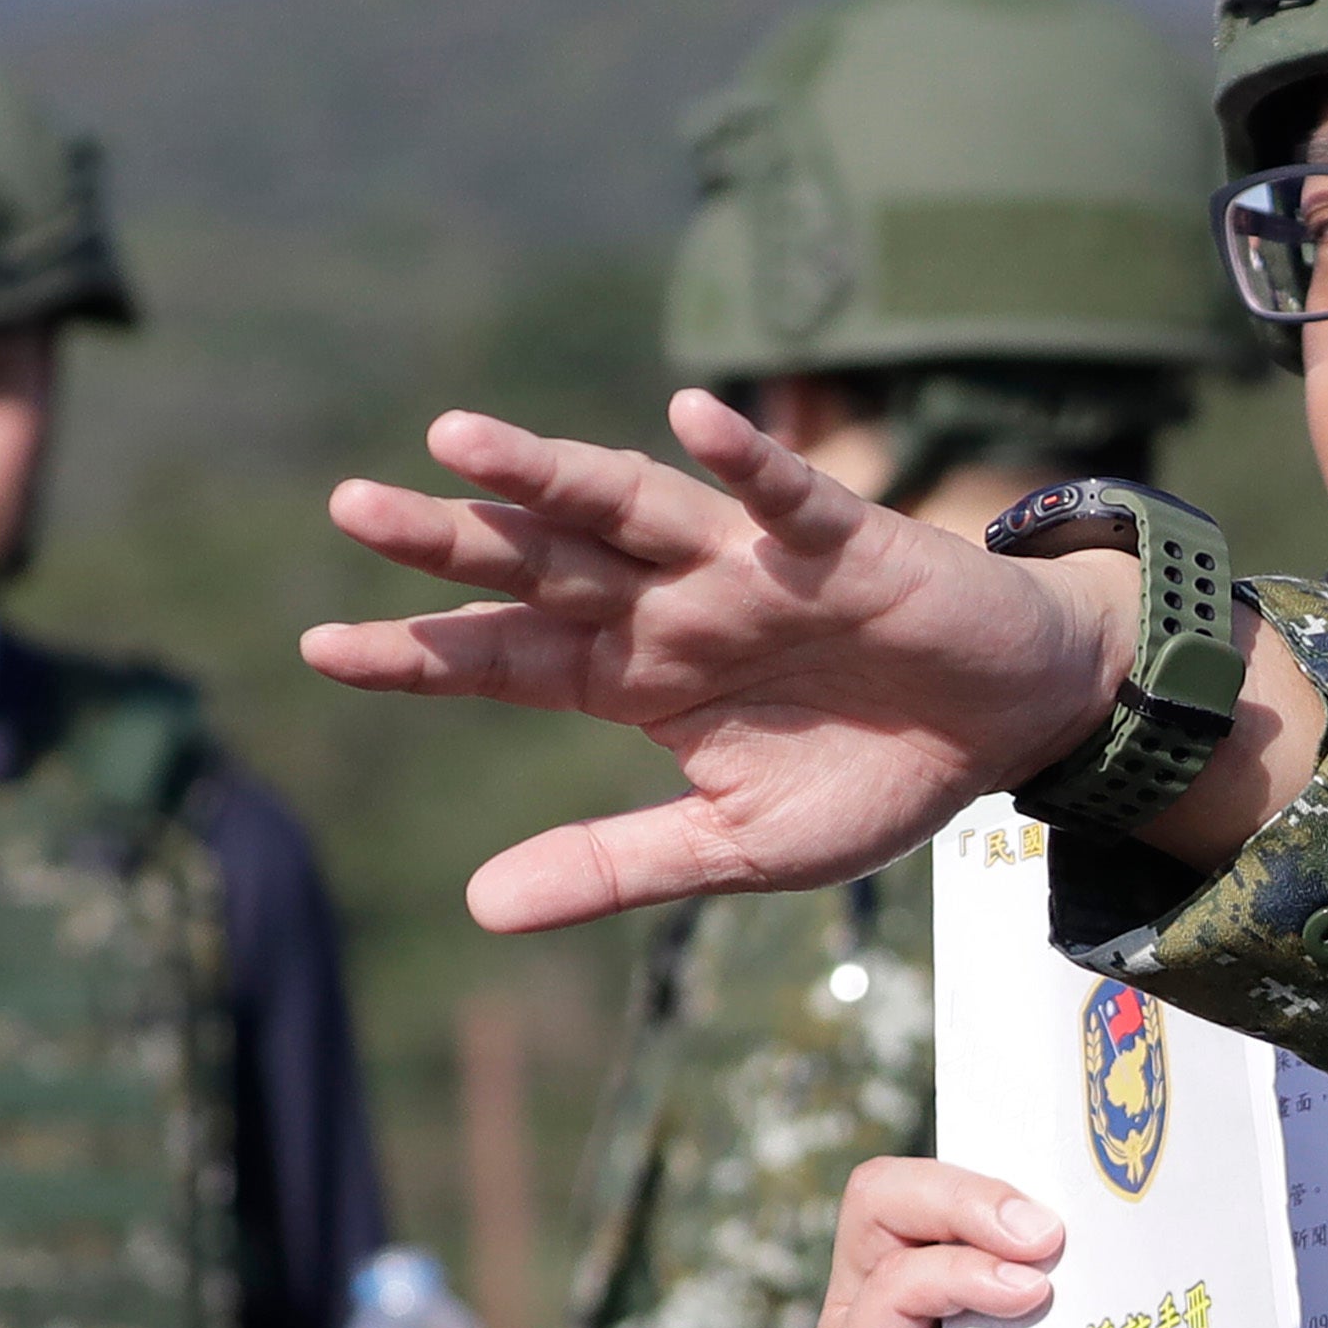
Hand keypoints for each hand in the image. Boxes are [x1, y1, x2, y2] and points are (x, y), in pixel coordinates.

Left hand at [302, 394, 1139, 932]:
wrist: (1009, 723)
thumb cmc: (871, 774)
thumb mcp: (736, 847)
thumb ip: (614, 866)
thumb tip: (477, 910)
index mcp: (639, 676)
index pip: (506, 658)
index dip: (420, 652)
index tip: (318, 648)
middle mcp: (674, 604)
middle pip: (541, 561)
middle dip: (450, 537)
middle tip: (349, 508)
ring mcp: (749, 563)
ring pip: (630, 505)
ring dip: (548, 471)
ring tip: (456, 437)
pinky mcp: (843, 541)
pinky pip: (783, 493)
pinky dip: (741, 456)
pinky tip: (689, 416)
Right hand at [732, 1155, 1076, 1327]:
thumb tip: (1234, 1323)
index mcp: (947, 1301)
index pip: (958, 1189)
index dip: (1015, 1164)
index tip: (1100, 1180)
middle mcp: (896, 1305)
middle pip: (911, 1182)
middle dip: (991, 1172)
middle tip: (1069, 1213)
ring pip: (885, 1209)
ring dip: (972, 1205)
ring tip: (1047, 1242)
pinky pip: (889, 1295)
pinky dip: (957, 1277)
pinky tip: (1027, 1299)